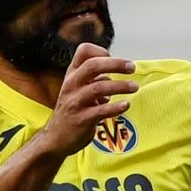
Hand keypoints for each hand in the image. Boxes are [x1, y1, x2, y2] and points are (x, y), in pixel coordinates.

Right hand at [35, 43, 137, 158]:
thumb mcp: (77, 89)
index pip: (83, 51)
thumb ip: (93, 78)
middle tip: (132, 68)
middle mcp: (72, 85)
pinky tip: (125, 105)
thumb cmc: (71, 111)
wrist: (56, 138)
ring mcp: (75, 102)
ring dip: (120, 86)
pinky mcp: (81, 119)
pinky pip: (101, 110)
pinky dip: (115, 107)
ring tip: (134, 87)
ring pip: (99, 88)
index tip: (113, 59)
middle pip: (92, 65)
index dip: (101, 51)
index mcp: (72, 75)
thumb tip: (112, 71)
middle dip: (116, 64)